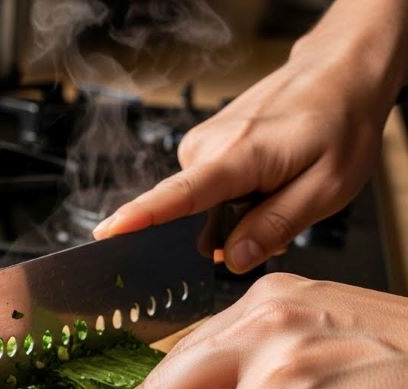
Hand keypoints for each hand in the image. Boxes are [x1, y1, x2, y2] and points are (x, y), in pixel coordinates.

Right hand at [92, 2, 405, 273]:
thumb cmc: (339, 122)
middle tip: (281, 214)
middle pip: (192, 214)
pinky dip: (235, 194)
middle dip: (228, 231)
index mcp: (238, 156)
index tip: (107, 234)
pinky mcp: (205, 143)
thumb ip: (276, 225)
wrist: (339, 72)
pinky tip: (266, 180)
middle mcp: (209, 146)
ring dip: (237, 211)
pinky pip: (209, 187)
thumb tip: (233, 258)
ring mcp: (203, 143)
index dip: (140, 218)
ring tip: (280, 188)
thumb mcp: (327, 187)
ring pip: (204, 203)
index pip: (178, 195)